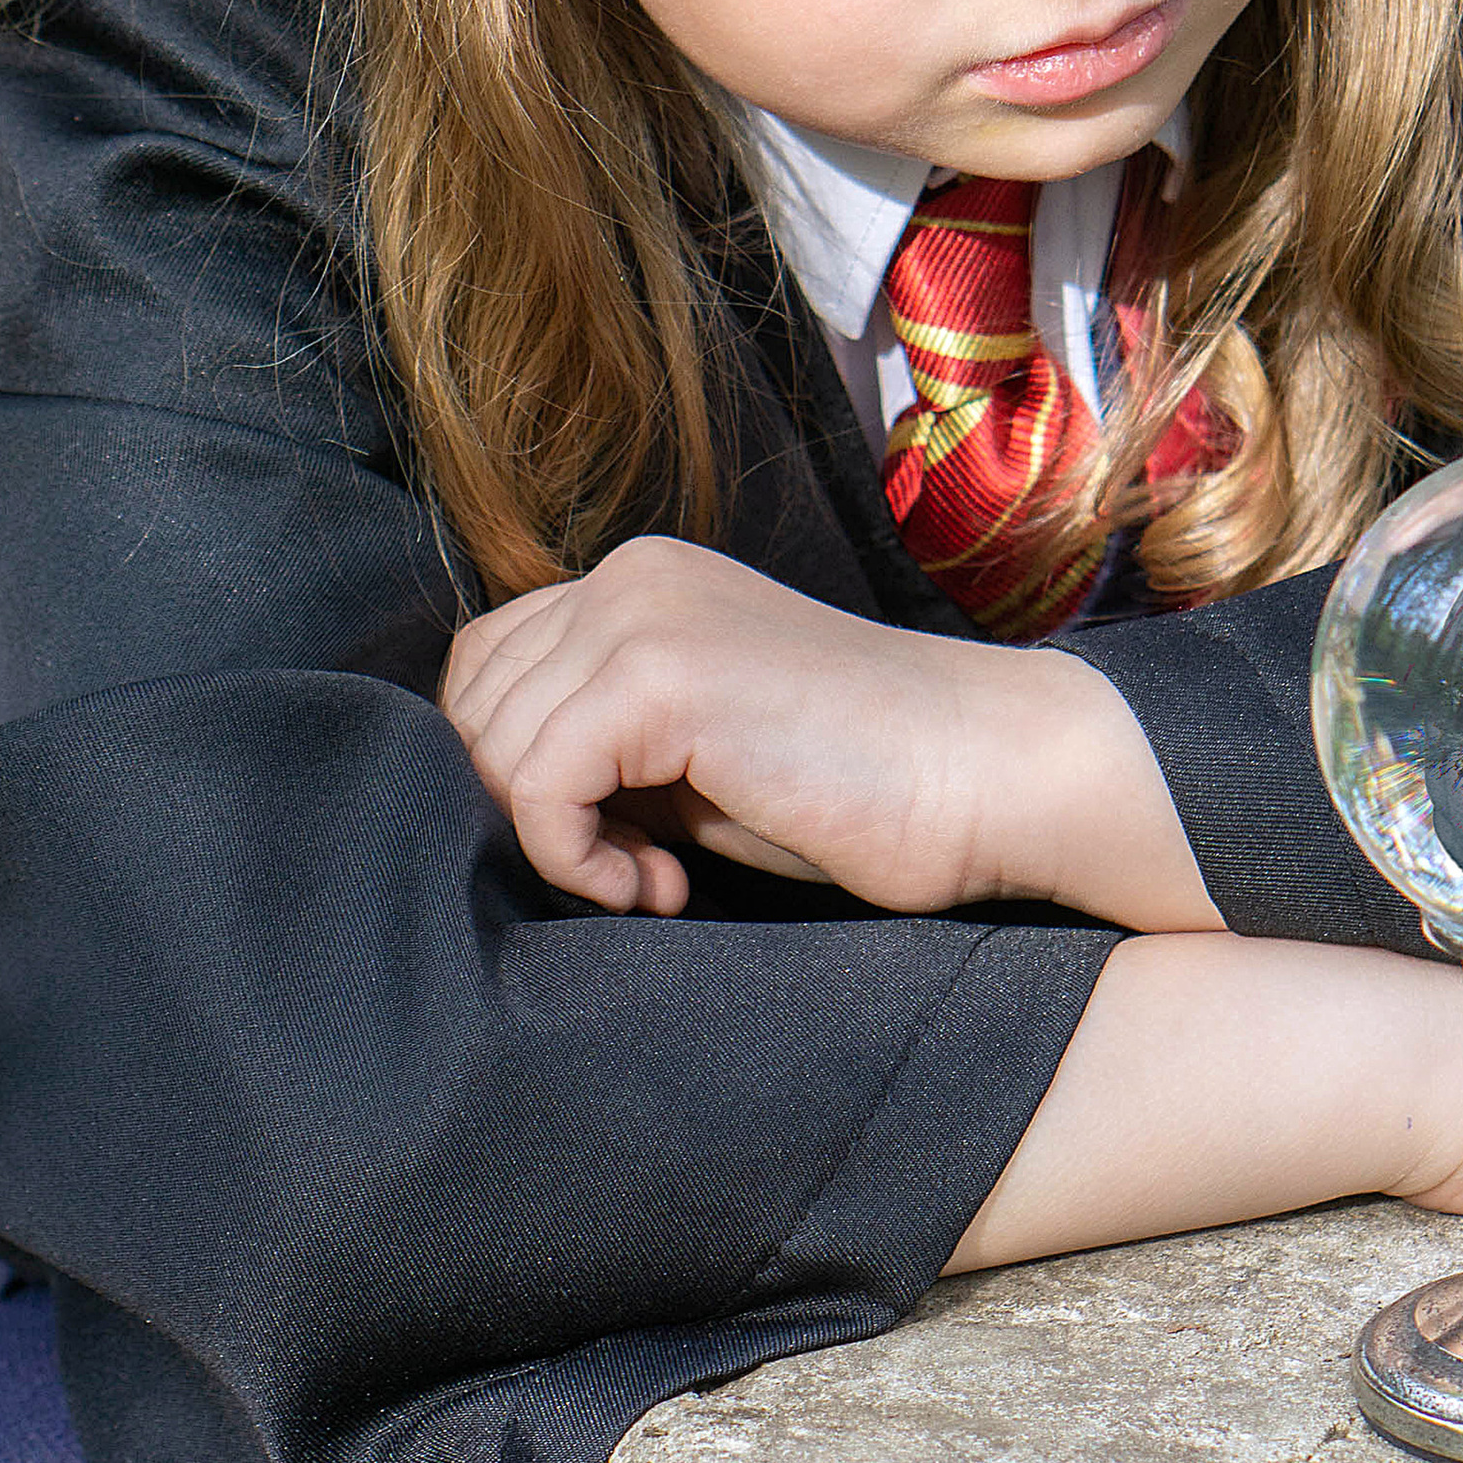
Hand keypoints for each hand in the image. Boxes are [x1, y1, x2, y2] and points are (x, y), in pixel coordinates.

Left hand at [439, 539, 1220, 927]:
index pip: (486, 670)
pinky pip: (536, 788)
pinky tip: (663, 886)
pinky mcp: (661, 678)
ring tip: (660, 879)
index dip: (519, 775)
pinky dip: (578, 862)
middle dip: (529, 813)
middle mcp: (628, 576)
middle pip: (471, 711)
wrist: (990, 774)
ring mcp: (641, 615)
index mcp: (637, 581)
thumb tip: (490, 792)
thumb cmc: (858, 788)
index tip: (614, 841)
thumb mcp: (696, 751)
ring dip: (558, 845)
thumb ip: (600, 742)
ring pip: (493, 752)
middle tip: (638, 867)